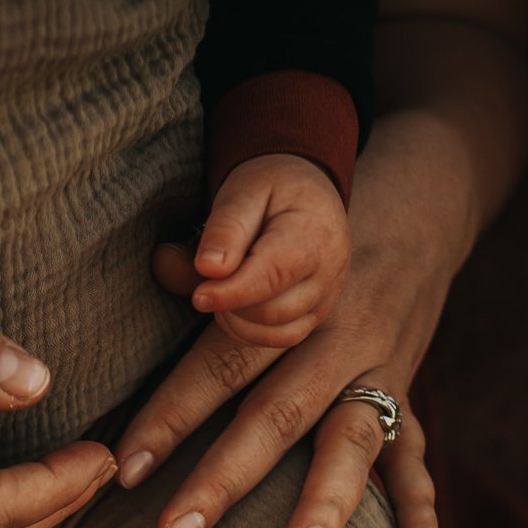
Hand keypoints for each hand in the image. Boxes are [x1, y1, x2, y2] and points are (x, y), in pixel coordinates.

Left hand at [112, 158, 457, 527]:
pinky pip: (415, 453)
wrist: (415, 219)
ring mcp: (377, 372)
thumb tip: (156, 264)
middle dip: (222, 481)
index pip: (218, 365)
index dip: (169, 415)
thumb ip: (199, 268)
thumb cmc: (307, 243)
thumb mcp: (258, 242)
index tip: (125, 468)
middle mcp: (332, 342)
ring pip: (350, 441)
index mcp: (284, 307)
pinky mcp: (408, 395)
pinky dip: (420, 503)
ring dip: (325, 502)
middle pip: (274, 417)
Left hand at [188, 153, 351, 349]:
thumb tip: (208, 269)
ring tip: (221, 290)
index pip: (272, 276)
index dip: (231, 293)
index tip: (198, 296)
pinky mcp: (317, 313)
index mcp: (313, 235)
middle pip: (272, 311)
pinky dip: (251, 332)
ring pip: (276, 333)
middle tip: (207, 280)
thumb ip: (224, 228)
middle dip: (230, 304)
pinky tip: (233, 309)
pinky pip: (283, 338)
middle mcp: (329, 272)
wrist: (308, 192)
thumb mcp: (243, 191)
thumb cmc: (272, 188)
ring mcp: (327, 297)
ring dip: (237, 321)